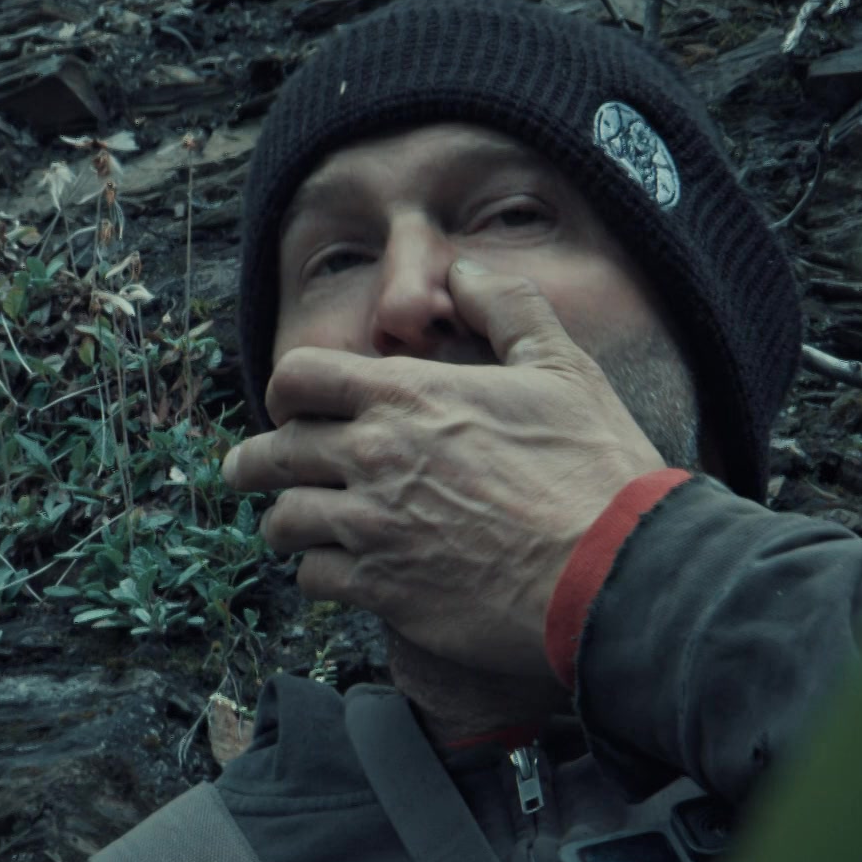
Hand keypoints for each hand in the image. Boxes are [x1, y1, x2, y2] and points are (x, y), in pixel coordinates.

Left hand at [224, 264, 667, 700]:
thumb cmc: (594, 468)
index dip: (286, 390)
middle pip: (271, 453)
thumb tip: (463, 271)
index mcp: (406, 397)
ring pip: (283, 520)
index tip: (291, 406)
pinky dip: (318, 574)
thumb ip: (507, 308)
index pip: (298, 377)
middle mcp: (373, 458)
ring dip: (285, 521)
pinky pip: (314, 578)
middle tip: (248, 469)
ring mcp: (372, 527)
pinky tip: (335, 573)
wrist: (613, 571)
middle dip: (254, 461)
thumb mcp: (562, 368)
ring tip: (291, 525)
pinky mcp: (382, 590)